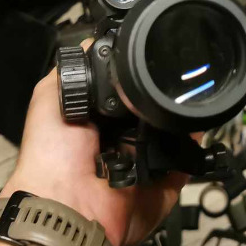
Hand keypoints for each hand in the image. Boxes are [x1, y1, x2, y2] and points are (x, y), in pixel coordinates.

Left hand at [1, 43, 186, 245]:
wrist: (67, 204)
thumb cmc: (51, 154)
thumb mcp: (50, 97)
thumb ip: (72, 70)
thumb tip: (94, 41)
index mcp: (101, 120)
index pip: (129, 92)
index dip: (140, 77)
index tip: (155, 55)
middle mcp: (125, 139)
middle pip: (157, 108)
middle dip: (167, 94)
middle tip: (179, 76)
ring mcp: (147, 162)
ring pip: (177, 132)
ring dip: (183, 117)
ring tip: (190, 97)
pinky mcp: (165, 184)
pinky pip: (188, 163)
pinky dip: (194, 149)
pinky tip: (195, 129)